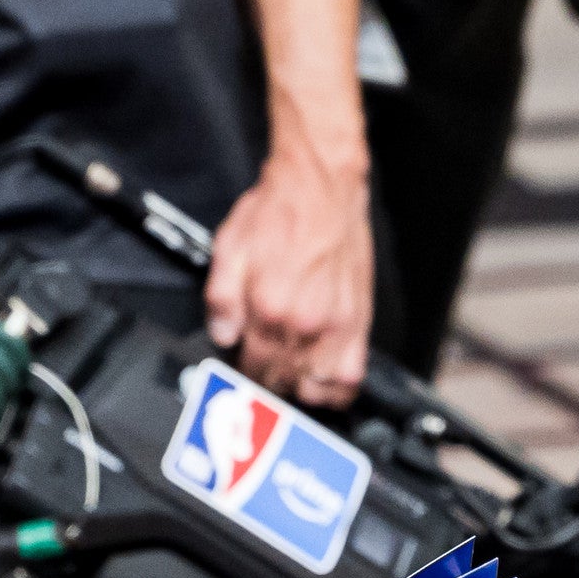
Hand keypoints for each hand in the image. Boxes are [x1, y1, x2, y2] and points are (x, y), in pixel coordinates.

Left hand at [205, 149, 373, 404]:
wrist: (320, 188)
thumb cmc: (278, 212)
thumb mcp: (229, 248)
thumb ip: (220, 299)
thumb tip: (221, 336)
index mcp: (268, 308)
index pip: (252, 368)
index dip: (244, 374)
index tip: (243, 368)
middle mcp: (304, 323)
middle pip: (283, 381)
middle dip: (269, 382)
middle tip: (263, 370)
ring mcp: (336, 325)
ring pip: (317, 387)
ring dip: (300, 389)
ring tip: (290, 376)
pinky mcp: (358, 320)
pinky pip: (351, 375)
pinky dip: (337, 388)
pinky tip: (323, 381)